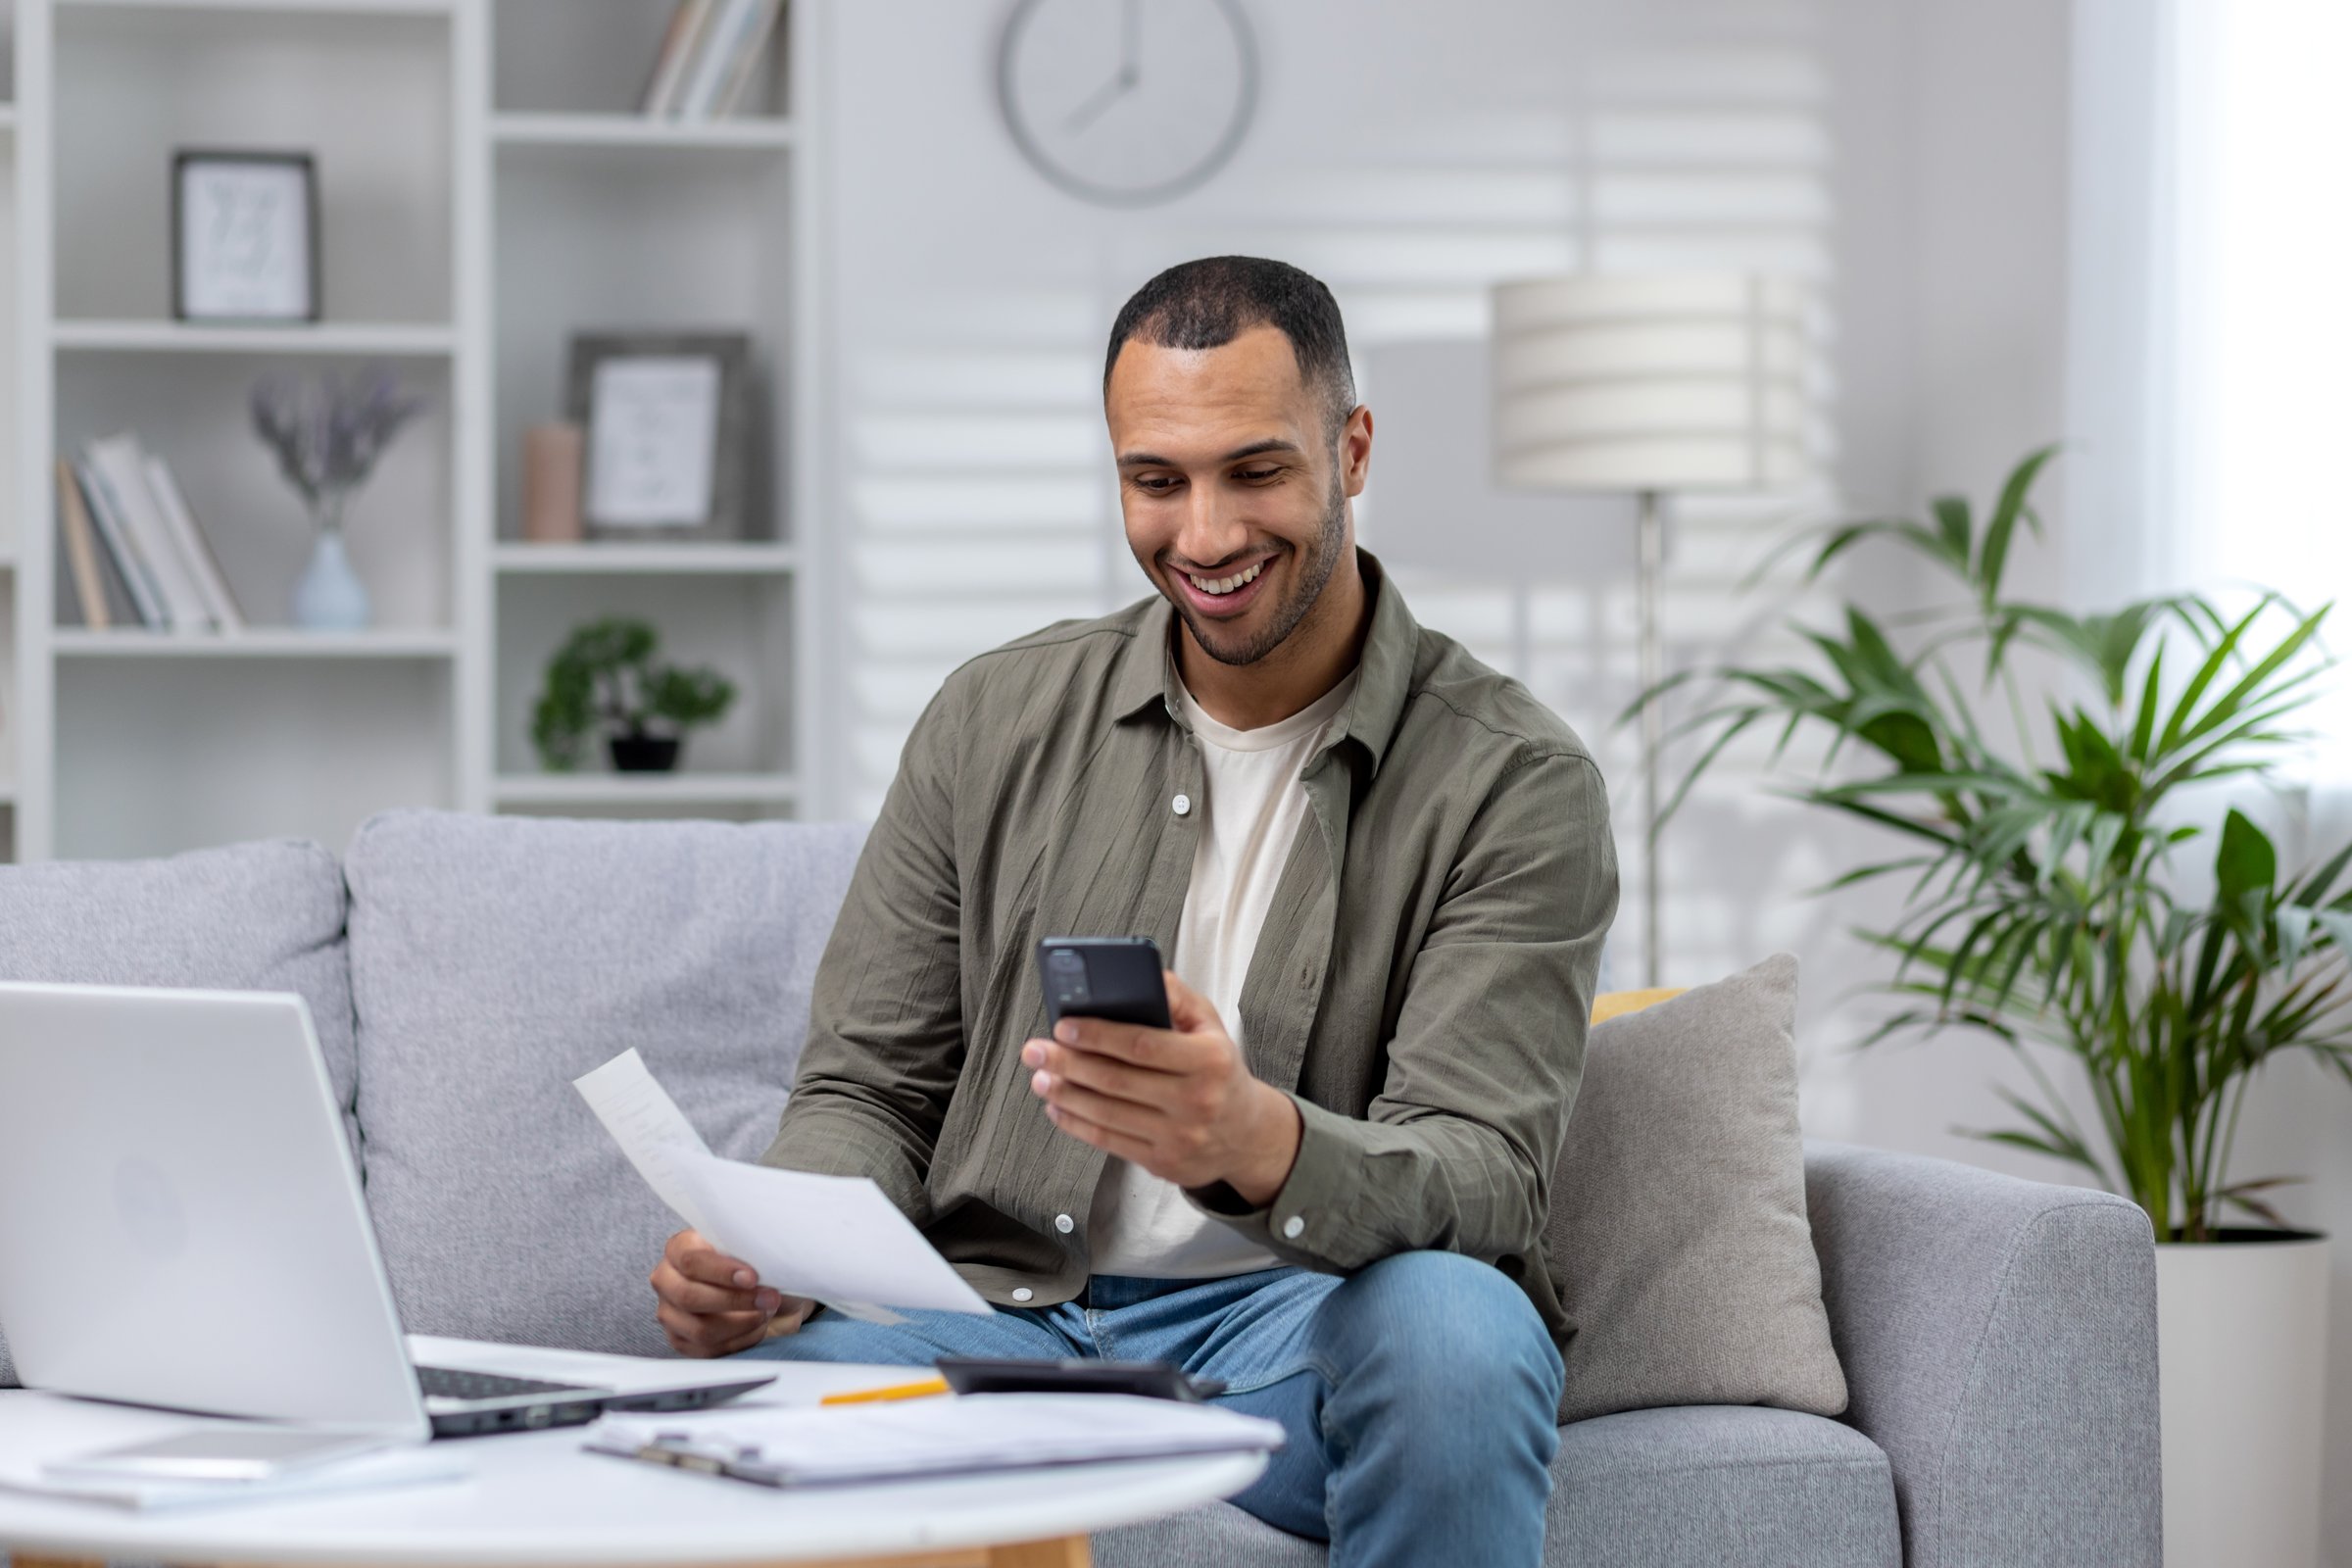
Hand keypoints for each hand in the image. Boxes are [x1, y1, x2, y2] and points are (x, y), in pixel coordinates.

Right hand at [649, 1228, 814, 1357]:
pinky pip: (709, 1350)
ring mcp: (670, 1313)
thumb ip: (747, 1250)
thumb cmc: (756, 1266)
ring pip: (700, 1329)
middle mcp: (667, 1280)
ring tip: (765, 1312)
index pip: (690, 1260)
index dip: (722, 1271)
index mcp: (679, 1248)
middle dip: (735, 1301)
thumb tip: (759, 1261)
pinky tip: (756, 1327)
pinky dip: (740, 1340)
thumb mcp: (751, 1248)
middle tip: (768, 1298)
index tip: (752, 1278)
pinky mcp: (682, 1341)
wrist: (765, 1295)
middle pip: (689, 1297)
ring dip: (742, 1323)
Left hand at [1024, 971, 1301, 1205]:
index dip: (1098, 1035)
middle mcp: (1196, 1101)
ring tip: (1039, 1077)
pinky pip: (1110, 1141)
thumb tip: (1139, 973)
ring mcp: (1179, 1137)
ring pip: (1107, 1113)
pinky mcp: (1163, 1163)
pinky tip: (1057, 1107)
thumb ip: (1176, 997)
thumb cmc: (1219, 1070)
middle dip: (1067, 1063)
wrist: (1247, 1134)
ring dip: (1064, 1094)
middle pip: (1117, 1081)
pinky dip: (1076, 1123)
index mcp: (1209, 1060)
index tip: (1063, 1025)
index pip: (1143, 1045)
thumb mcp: (1210, 1025)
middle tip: (1035, 1050)